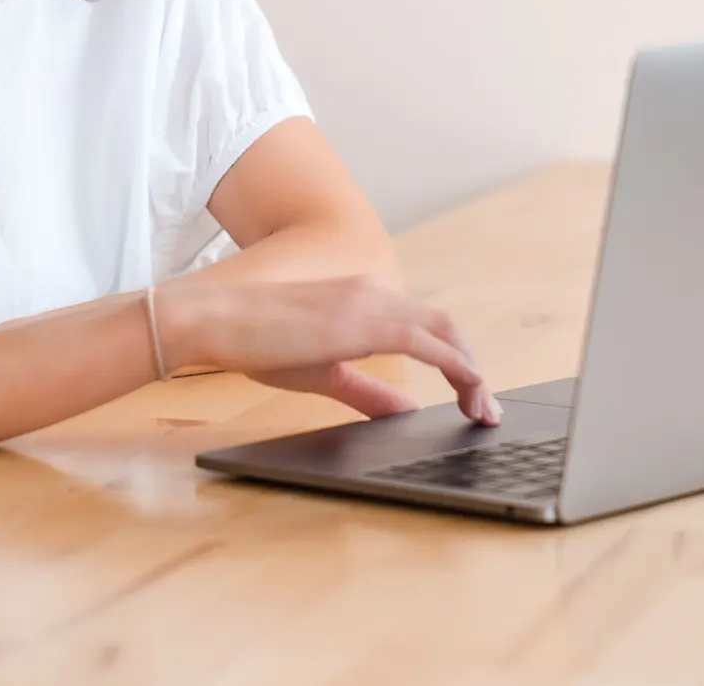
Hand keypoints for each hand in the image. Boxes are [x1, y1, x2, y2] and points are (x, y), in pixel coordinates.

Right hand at [155, 275, 500, 424]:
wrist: (217, 319)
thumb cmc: (258, 342)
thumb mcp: (325, 372)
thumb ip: (368, 391)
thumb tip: (407, 410)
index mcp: (363, 299)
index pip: (427, 326)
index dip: (456, 360)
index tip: (471, 397)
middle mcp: (374, 293)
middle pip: (446, 326)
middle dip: (472, 368)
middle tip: (485, 409)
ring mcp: (370, 302)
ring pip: (444, 332)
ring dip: (470, 370)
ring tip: (481, 409)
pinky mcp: (362, 320)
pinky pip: (427, 342)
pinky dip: (455, 365)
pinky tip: (469, 387)